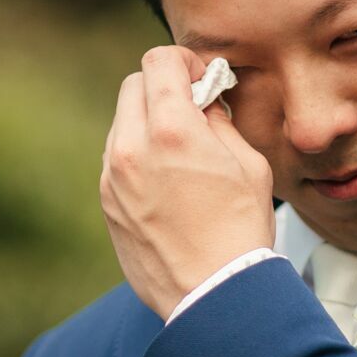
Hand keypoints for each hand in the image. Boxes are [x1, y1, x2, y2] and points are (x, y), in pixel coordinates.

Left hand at [100, 46, 275, 318]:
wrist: (213, 296)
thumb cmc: (240, 231)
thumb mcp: (248, 164)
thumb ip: (217, 121)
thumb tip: (202, 100)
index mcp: (171, 129)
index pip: (158, 61)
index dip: (184, 61)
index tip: (201, 79)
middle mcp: (132, 147)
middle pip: (133, 85)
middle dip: (162, 88)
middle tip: (192, 109)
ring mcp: (112, 177)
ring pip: (122, 123)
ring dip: (147, 122)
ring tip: (181, 151)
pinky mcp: (107, 203)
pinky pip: (117, 160)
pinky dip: (138, 155)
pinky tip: (166, 180)